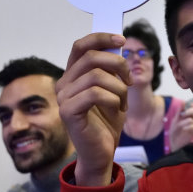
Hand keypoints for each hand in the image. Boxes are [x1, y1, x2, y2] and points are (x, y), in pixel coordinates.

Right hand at [56, 33, 131, 185]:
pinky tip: (117, 110)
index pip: (80, 46)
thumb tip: (117, 45)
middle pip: (91, 57)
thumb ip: (111, 69)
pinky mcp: (68, 112)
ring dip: (118, 88)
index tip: (121, 40)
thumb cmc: (107, 122)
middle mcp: (64, 83)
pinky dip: (113, 100)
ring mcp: (63, 98)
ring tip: (123, 102)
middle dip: (117, 65)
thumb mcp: (113, 90)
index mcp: (72, 75)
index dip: (100, 38)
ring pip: (96, 76)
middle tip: (129, 80)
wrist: (102, 153)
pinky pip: (96, 94)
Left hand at [169, 101, 192, 151]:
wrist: (174, 142)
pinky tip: (182, 130)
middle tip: (182, 115)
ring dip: (182, 122)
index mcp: (189, 115)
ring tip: (178, 126)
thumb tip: (183, 102)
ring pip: (191, 119)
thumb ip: (180, 111)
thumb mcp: (176, 119)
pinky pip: (191, 126)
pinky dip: (185, 127)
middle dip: (189, 111)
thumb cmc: (175, 131)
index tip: (192, 105)